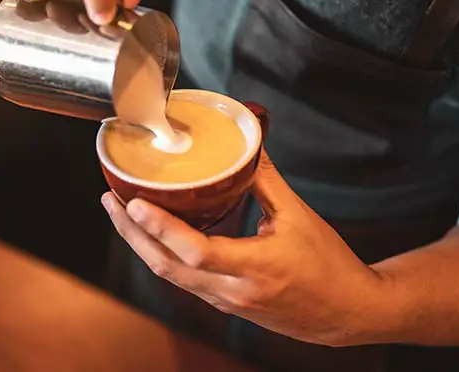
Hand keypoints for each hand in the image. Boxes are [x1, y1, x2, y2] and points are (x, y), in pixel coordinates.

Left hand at [102, 151, 388, 346]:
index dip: (160, 227)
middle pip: (167, 266)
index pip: (195, 251)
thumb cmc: (329, 264)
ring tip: (121, 213)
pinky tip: (151, 234)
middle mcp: (233, 291)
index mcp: (255, 268)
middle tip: (110, 201)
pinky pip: (183, 279)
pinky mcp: (225, 304)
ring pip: (170, 275)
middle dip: (132, 234)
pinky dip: (162, 255)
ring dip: (141, 245)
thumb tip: (246, 145)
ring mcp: (226, 301)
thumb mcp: (300, 217)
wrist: (347, 312)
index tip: (134, 203)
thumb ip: (267, 181)